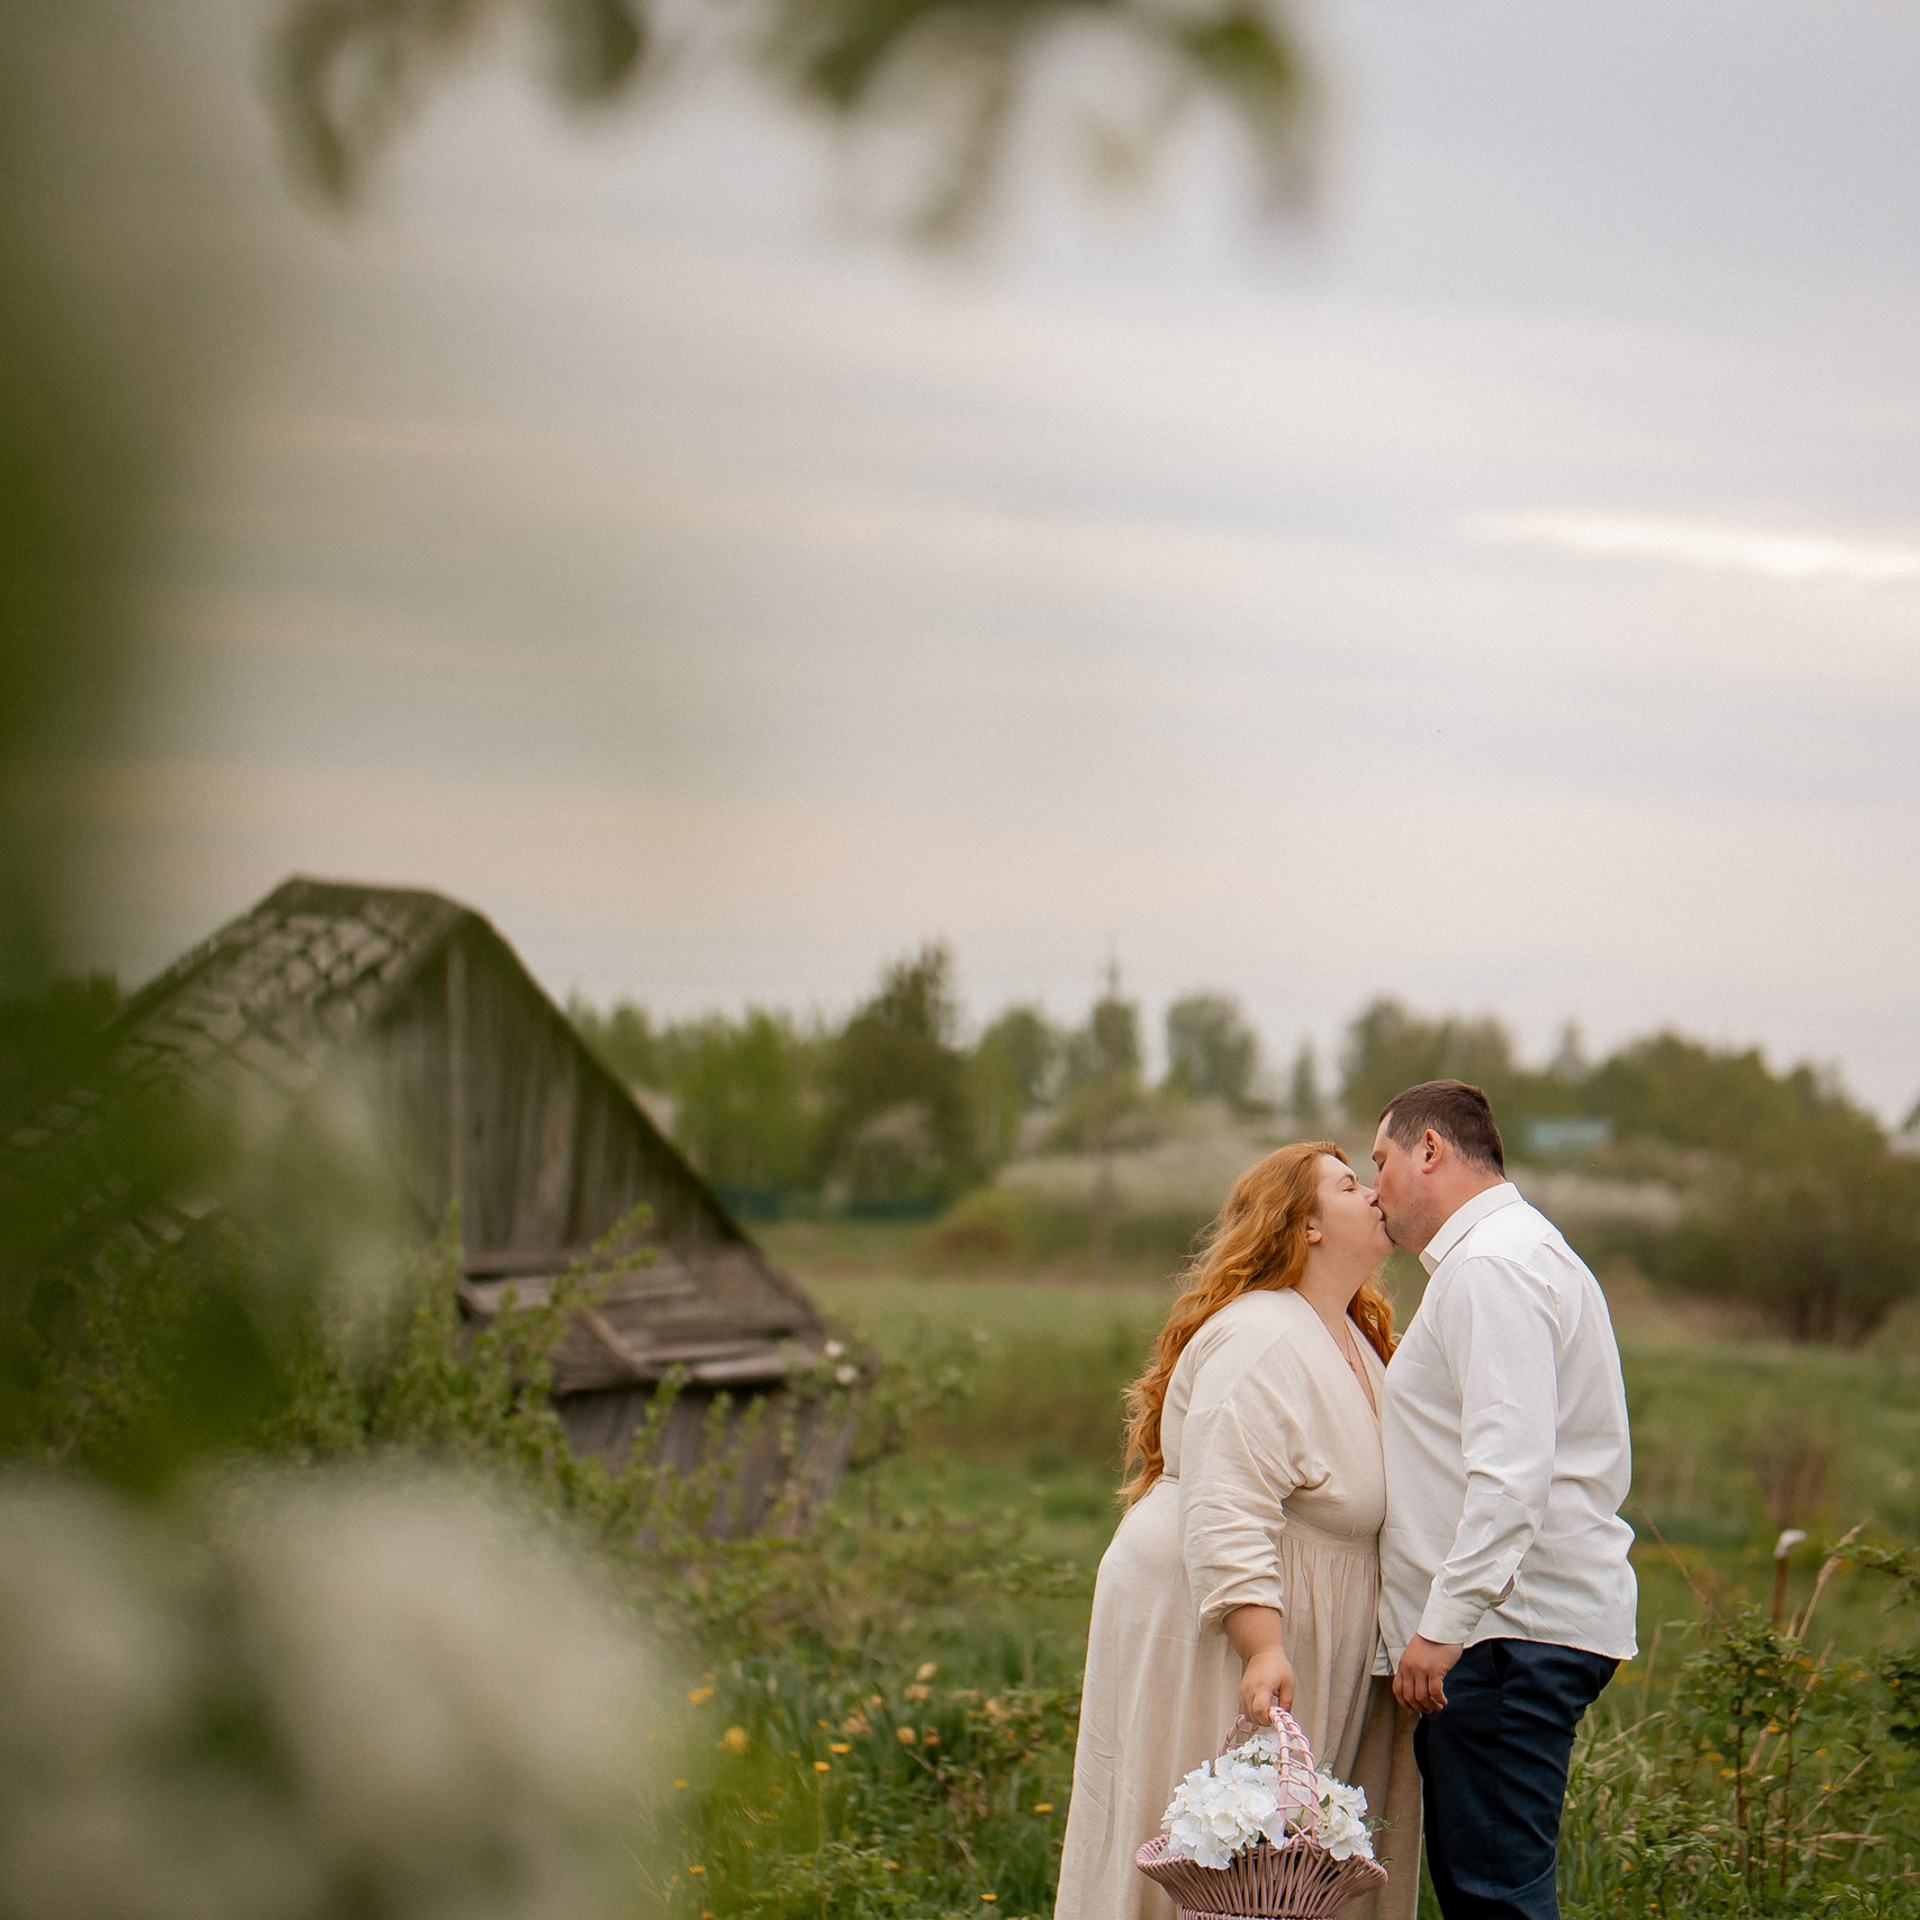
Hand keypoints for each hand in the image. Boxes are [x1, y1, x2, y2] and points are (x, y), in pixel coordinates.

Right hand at [1222, 1604, 1294, 1723]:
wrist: (1262, 1653)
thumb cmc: (1277, 1665)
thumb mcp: (1289, 1683)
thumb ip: (1287, 1702)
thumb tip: (1284, 1717)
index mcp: (1262, 1687)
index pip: (1260, 1710)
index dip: (1268, 1719)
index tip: (1276, 1717)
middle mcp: (1250, 1690)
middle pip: (1253, 1716)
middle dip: (1265, 1721)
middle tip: (1274, 1715)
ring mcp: (1243, 1692)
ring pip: (1248, 1715)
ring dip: (1259, 1719)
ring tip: (1269, 1710)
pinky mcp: (1241, 1692)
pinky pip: (1245, 1710)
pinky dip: (1253, 1714)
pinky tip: (1262, 1707)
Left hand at [1393, 1635, 1462, 1714]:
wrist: (1442, 1628)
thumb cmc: (1431, 1641)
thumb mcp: (1415, 1654)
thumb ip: (1412, 1669)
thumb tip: (1415, 1688)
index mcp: (1403, 1664)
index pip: (1398, 1690)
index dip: (1404, 1703)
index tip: (1414, 1708)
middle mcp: (1410, 1668)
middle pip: (1410, 1697)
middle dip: (1420, 1707)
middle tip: (1430, 1709)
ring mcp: (1422, 1669)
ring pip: (1422, 1697)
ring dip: (1431, 1706)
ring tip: (1438, 1706)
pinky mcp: (1435, 1669)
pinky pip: (1435, 1692)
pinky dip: (1439, 1700)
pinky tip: (1444, 1701)